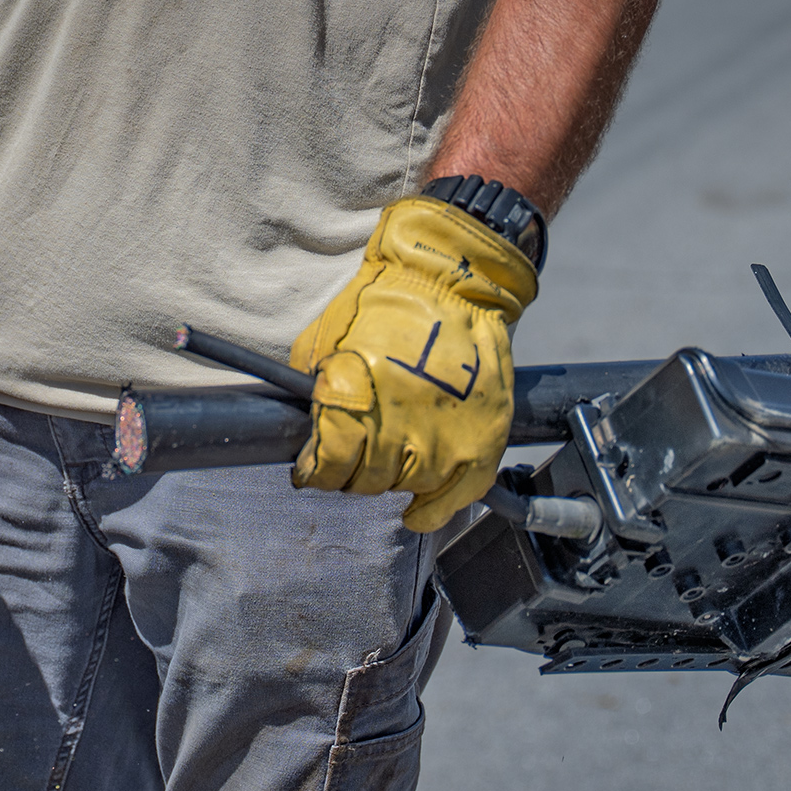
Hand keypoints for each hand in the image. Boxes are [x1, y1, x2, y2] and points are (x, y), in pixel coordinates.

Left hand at [290, 196, 537, 532]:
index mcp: (352, 399)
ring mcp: (444, 438)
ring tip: (392, 453)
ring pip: (405, 487)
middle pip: (365, 482)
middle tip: (353, 456)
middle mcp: (397, 426)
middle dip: (351, 473)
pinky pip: (456, 497)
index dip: (314, 472)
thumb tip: (309, 439)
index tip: (312, 470)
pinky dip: (435, 510)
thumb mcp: (325, 343)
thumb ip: (315, 396)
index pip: (327, 467)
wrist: (449, 280)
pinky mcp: (482, 441)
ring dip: (392, 476)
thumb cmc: (381, 305)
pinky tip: (418, 510)